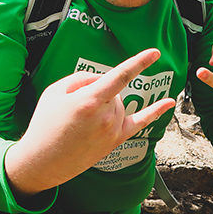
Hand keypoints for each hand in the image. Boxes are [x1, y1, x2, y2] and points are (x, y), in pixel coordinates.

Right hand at [6, 48, 175, 195]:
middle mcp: (106, 116)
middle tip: (73, 109)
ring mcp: (113, 130)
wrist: (42, 161)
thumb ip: (81, 78)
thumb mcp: (55, 91)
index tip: (155, 52)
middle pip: (113, 91)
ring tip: (80, 122)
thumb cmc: (45, 123)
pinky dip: (156, 111)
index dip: (139, 62)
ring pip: (120, 104)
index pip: (120, 76)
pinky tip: (170, 102)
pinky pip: (141, 122)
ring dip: (106, 105)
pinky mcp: (116, 141)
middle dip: (97, 93)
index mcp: (89, 101)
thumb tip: (103, 79)